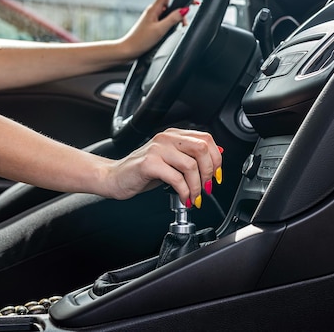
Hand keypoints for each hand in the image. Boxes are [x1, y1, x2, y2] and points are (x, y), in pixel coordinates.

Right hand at [105, 128, 221, 206]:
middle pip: (201, 149)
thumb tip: (218, 156)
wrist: (115, 177)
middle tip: (206, 188)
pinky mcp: (149, 164)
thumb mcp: (171, 161)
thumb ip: (191, 157)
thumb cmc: (143, 171)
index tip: (217, 176)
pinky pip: (176, 178)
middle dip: (209, 172)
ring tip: (194, 197)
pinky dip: (185, 192)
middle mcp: (166, 138)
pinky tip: (184, 198)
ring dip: (197, 186)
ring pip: (190, 165)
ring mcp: (157, 149)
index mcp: (174, 135)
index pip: (206, 139)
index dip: (216, 159)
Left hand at [117, 0, 188, 58]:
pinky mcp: (153, 24)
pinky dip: (174, 21)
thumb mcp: (160, 30)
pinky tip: (176, 28)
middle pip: (172, 1)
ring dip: (179, 15)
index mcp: (154, 9)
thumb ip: (173, 19)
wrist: (128, 50)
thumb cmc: (141, 40)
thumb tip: (184, 10)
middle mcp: (154, 10)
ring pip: (170, 11)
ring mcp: (153, 17)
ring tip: (184, 24)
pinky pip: (167, 18)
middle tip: (195, 3)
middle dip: (184, 1)